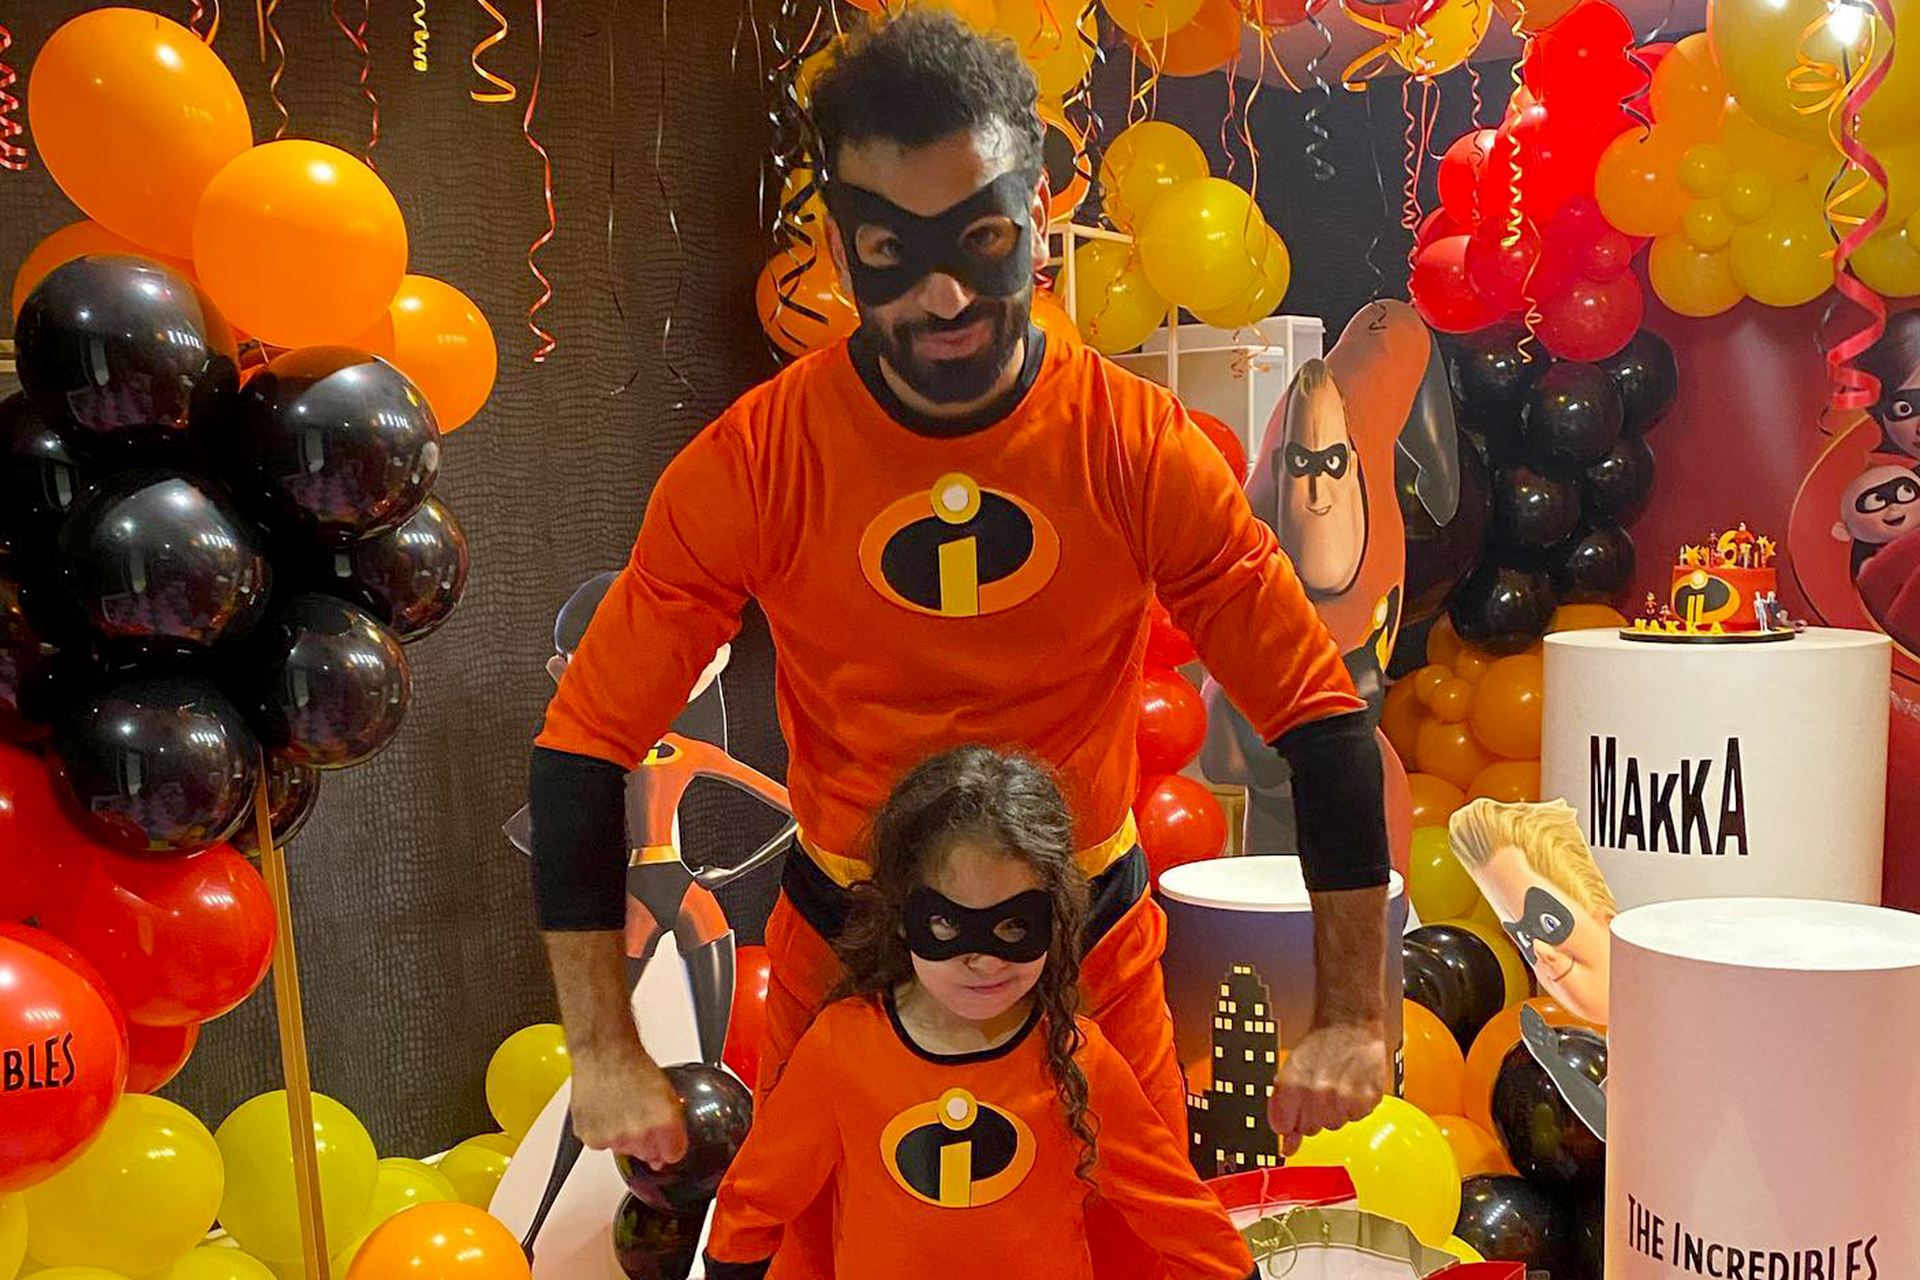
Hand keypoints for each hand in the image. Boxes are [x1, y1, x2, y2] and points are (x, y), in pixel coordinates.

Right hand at [570, 1049, 688, 1169]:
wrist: (604, 1052)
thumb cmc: (633, 1065)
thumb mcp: (667, 1092)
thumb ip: (673, 1124)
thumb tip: (672, 1147)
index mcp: (662, 1123)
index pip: (673, 1154)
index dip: (669, 1146)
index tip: (665, 1139)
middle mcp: (638, 1134)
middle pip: (648, 1154)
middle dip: (646, 1140)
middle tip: (638, 1114)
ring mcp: (613, 1138)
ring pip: (624, 1150)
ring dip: (623, 1136)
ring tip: (620, 1108)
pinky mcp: (591, 1137)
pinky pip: (601, 1145)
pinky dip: (602, 1132)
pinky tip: (605, 1112)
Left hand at [1267, 1021, 1387, 1154]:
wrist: (1349, 1023)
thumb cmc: (1319, 1045)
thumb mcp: (1290, 1072)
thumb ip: (1284, 1111)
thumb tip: (1287, 1148)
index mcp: (1293, 1088)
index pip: (1285, 1127)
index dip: (1290, 1117)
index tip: (1296, 1105)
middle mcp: (1318, 1095)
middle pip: (1312, 1129)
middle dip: (1313, 1113)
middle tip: (1319, 1087)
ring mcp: (1345, 1098)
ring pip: (1335, 1125)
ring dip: (1335, 1110)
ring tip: (1337, 1083)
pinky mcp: (1368, 1099)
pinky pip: (1357, 1117)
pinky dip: (1355, 1105)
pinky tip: (1352, 1084)